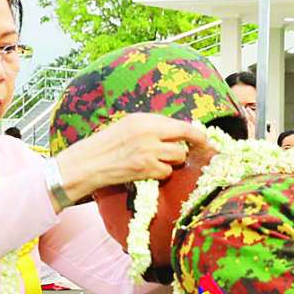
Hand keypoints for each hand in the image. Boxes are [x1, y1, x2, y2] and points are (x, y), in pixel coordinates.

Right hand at [55, 114, 216, 203]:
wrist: (87, 163)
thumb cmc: (106, 145)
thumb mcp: (128, 126)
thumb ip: (152, 127)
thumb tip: (178, 132)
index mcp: (144, 119)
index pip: (181, 125)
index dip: (197, 134)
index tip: (205, 140)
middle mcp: (148, 132)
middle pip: (184, 141)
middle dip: (184, 149)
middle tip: (178, 154)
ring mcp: (148, 151)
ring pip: (178, 158)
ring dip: (172, 162)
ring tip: (155, 162)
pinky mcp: (145, 169)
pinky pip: (166, 172)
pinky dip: (161, 174)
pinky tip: (148, 172)